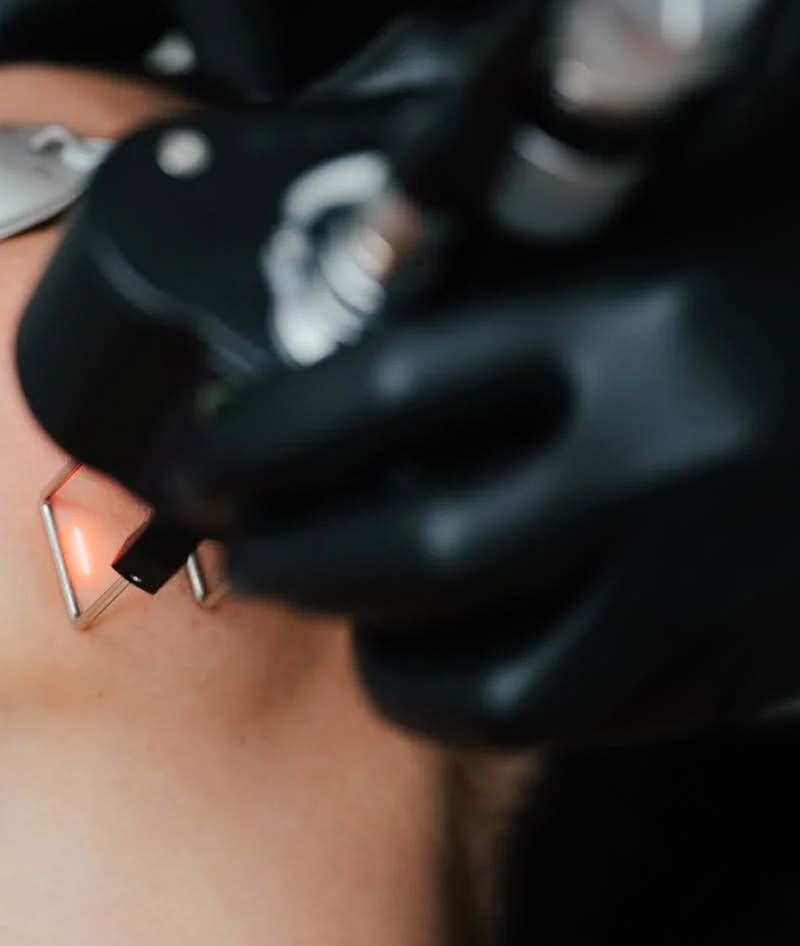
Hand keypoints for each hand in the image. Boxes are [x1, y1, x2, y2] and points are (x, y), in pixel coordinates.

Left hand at [171, 171, 799, 747]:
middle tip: (246, 552)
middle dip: (292, 565)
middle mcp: (664, 454)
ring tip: (366, 632)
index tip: (200, 459)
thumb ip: (532, 280)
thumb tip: (352, 332)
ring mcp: (714, 576)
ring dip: (397, 668)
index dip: (257, 442)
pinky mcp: (755, 663)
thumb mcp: (674, 227)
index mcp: (630, 318)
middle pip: (409, 553)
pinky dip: (517, 699)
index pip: (376, 393)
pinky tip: (489, 658)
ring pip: (496, 683)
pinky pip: (596, 718)